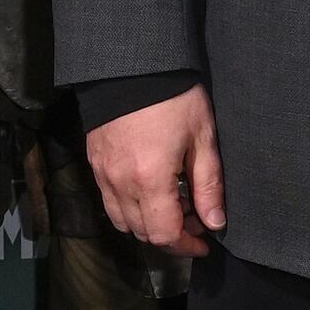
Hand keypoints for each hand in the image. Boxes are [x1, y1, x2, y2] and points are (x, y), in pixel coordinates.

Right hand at [87, 86, 223, 259]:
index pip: (164, 235)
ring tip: (172, 203)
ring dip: (148, 223)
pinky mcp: (94, 162)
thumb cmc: (174, 97)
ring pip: (121, 221)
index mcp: (150, 180)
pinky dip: (129, 206)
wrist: (132, 64)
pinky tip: (149, 187)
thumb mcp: (202, 137)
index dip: (186, 246)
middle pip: (142, 233)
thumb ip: (208, 185)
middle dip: (170, 235)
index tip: (204, 241)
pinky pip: (108, 200)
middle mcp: (120, 183)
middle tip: (194, 218)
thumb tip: (215, 222)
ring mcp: (103, 174)